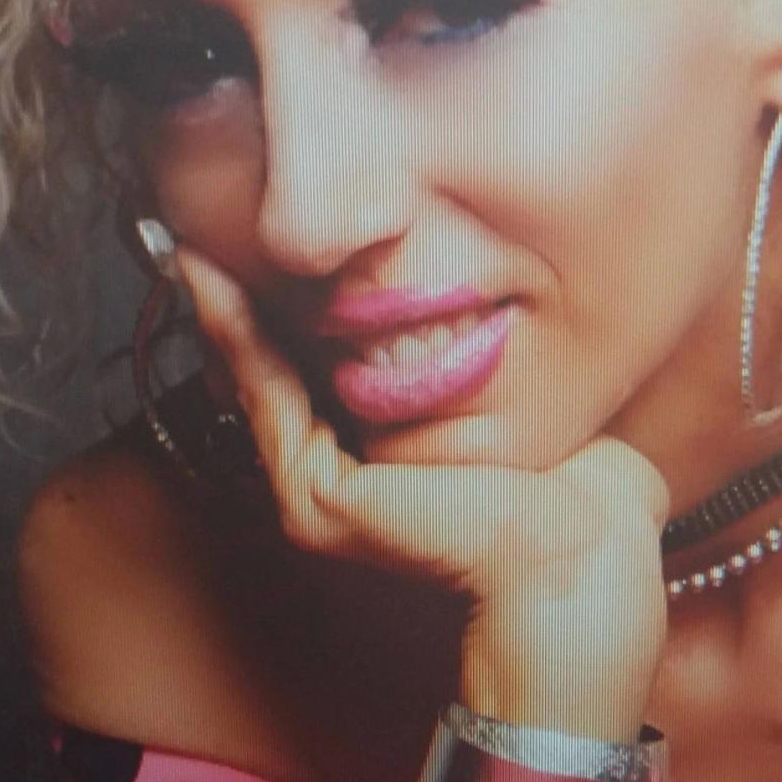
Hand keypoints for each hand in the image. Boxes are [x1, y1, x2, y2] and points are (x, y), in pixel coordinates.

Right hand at [178, 247, 671, 740]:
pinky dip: (238, 338)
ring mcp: (323, 500)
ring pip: (264, 383)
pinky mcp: (317, 502)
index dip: (303, 306)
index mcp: (395, 470)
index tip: (289, 237)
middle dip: (255, 297)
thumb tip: (524, 307)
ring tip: (195, 239)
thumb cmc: (585, 497)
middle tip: (213, 221)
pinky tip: (218, 281)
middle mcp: (349, 487)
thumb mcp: (540, 409)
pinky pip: (268, 400)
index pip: (332, 375)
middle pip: (288, 374)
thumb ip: (508, 371)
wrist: (586, 560)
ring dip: (228, 310)